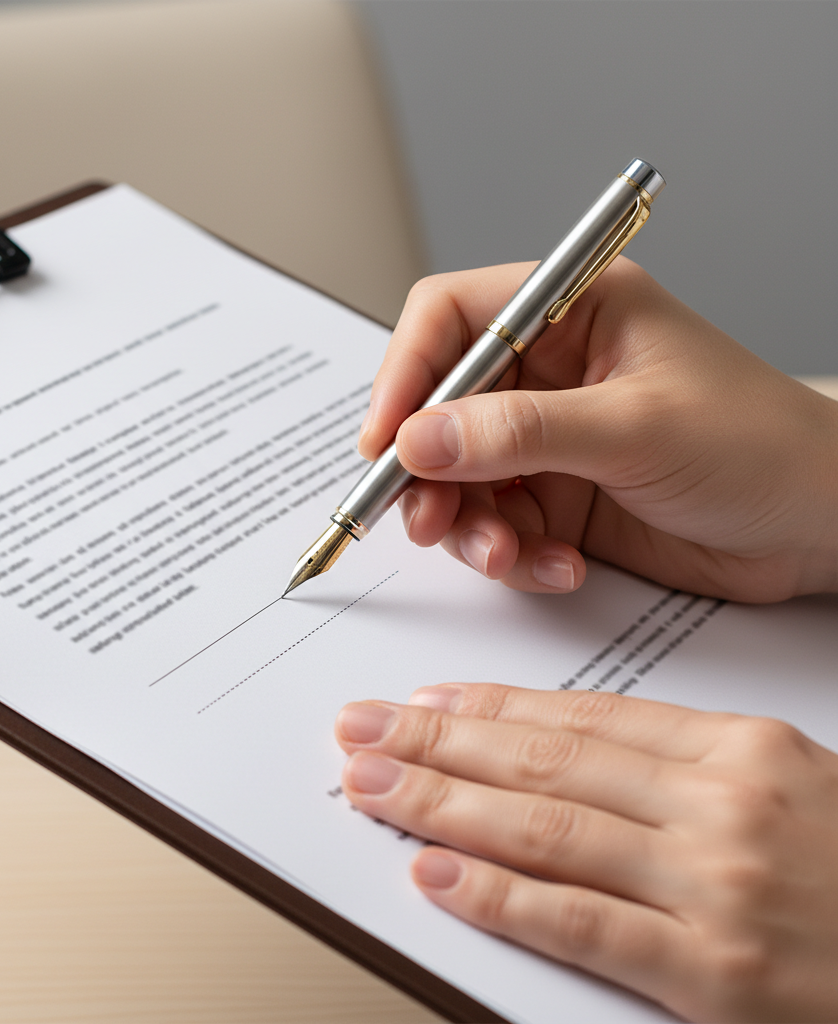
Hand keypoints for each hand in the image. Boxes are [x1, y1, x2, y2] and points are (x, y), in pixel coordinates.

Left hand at [335, 684, 837, 1021]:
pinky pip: (582, 923)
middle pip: (546, 758)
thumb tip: (560, 751)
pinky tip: (435, 872)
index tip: (424, 697)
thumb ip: (676, 763)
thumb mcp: (781, 780)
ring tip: (372, 784)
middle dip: (439, 741)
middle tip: (363, 728)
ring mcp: (715, 885)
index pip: (581, 715)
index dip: (490, 705)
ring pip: (546, 827)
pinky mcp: (717, 974)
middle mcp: (719, 803)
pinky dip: (500, 896)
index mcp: (737, 747)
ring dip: (443, 802)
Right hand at [358, 260, 837, 601]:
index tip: (385, 441)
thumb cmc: (762, 446)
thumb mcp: (637, 429)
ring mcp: (550, 440)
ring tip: (504, 554)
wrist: (823, 529)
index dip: (404, 373)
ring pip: (459, 477)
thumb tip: (418, 440)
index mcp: (574, 313)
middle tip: (428, 518)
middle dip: (428, 470)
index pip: (452, 319)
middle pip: (440, 408)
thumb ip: (521, 433)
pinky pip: (498, 526)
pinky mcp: (559, 498)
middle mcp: (551, 372)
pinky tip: (557, 567)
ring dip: (469, 524)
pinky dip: (512, 555)